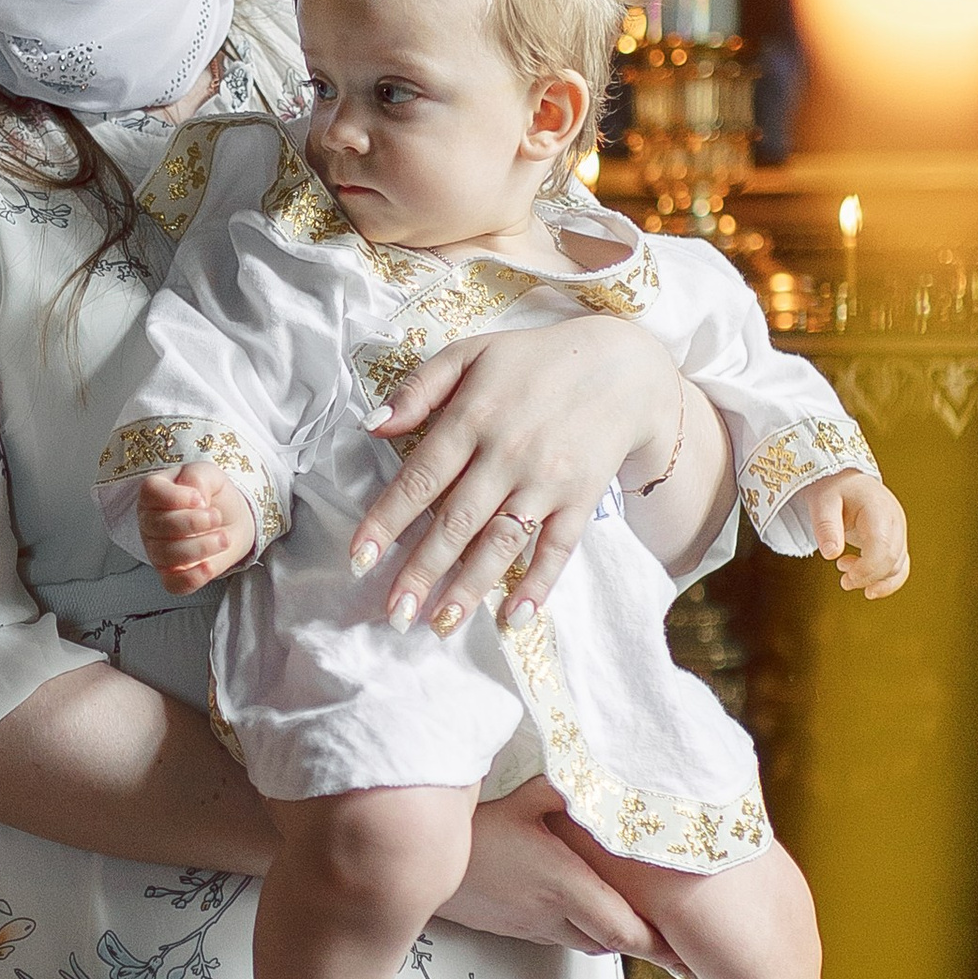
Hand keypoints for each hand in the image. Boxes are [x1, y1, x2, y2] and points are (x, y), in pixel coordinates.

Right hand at [138, 464, 256, 591]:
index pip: (151, 492)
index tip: (200, 499)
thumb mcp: (209, 474)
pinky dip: (192, 578)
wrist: (232, 522)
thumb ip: (198, 477)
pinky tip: (209, 566)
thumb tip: (195, 498)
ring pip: (167, 555)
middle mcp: (150, 523)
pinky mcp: (171, 576)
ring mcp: (158, 552)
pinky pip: (173, 584)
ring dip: (201, 547)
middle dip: (193, 522)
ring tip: (223, 538)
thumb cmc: (214, 496)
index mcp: (154, 494)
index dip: (175, 497)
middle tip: (216, 517)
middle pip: (159, 525)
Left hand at [352, 314, 683, 634]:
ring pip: (502, 542)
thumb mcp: (470, 353)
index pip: (420, 478)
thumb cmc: (533, 361)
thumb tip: (372, 426)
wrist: (619, 367)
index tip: (358, 560)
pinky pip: (558, 548)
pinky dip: (538, 584)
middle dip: (422, 571)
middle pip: (456, 522)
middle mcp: (507, 453)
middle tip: (394, 613)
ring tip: (439, 625)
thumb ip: (418, 388)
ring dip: (470, 588)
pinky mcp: (581, 498)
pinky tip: (512, 618)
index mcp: (472, 417)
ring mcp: (546, 480)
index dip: (386, 521)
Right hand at [446, 779, 675, 960]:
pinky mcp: (516, 929)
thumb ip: (570, 788)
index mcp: (563, 885)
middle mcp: (552, 914)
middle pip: (613, 945)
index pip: (624, 930)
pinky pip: (562, 937)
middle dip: (647, 945)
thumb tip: (607, 770)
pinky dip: (585, 931)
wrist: (411, 866)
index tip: (685, 945)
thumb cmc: (468, 833)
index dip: (659, 944)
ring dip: (614, 937)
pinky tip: (589, 909)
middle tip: (678, 940)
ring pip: (588, 944)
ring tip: (640, 921)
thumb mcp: (522, 798)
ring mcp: (532, 926)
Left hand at [798, 469, 909, 596]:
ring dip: (874, 579)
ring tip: (845, 568)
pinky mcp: (896, 542)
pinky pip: (900, 567)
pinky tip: (867, 586)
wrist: (844, 482)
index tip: (846, 578)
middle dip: (868, 577)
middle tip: (844, 581)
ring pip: (898, 566)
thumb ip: (826, 527)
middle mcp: (895, 520)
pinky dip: (886, 581)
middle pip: (892, 559)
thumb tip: (830, 554)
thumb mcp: (823, 503)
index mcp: (878, 508)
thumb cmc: (834, 490)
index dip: (867, 568)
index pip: (882, 545)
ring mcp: (898, 532)